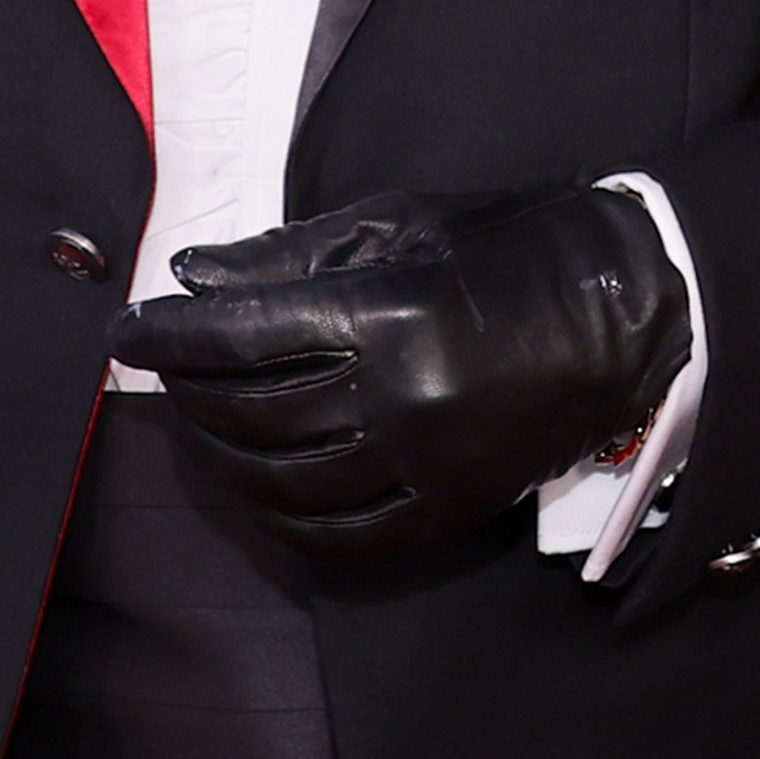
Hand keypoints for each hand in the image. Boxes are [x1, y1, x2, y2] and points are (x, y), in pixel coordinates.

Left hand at [124, 183, 689, 555]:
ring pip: (283, 480)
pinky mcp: (450, 507)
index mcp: (391, 314)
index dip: (171, 337)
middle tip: (167, 369)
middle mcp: (403, 399)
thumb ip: (290, 255)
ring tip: (203, 423)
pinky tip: (259, 485)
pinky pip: (341, 535)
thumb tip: (192, 279)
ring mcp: (427, 464)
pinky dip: (283, 517)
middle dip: (190, 391)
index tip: (127, 331)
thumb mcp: (401, 223)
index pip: (242, 335)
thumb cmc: (508, 247)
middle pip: (251, 412)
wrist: (632, 306)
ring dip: (222, 454)